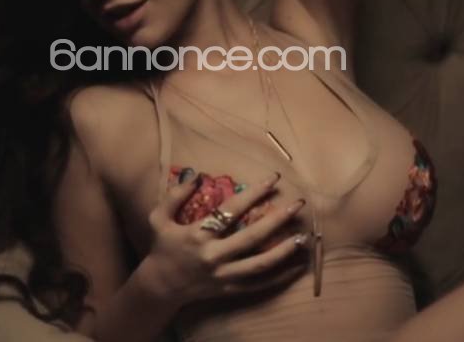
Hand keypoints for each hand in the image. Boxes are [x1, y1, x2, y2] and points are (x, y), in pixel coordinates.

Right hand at [138, 172, 310, 306]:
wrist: (161, 285)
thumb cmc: (162, 247)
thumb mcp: (159, 218)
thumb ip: (175, 196)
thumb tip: (195, 174)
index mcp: (198, 235)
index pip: (231, 210)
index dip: (254, 193)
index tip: (274, 179)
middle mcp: (213, 255)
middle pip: (251, 237)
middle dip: (277, 220)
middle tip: (298, 204)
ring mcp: (223, 275)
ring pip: (259, 264)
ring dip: (284, 251)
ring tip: (304, 237)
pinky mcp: (230, 289)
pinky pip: (259, 285)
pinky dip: (280, 277)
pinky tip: (297, 266)